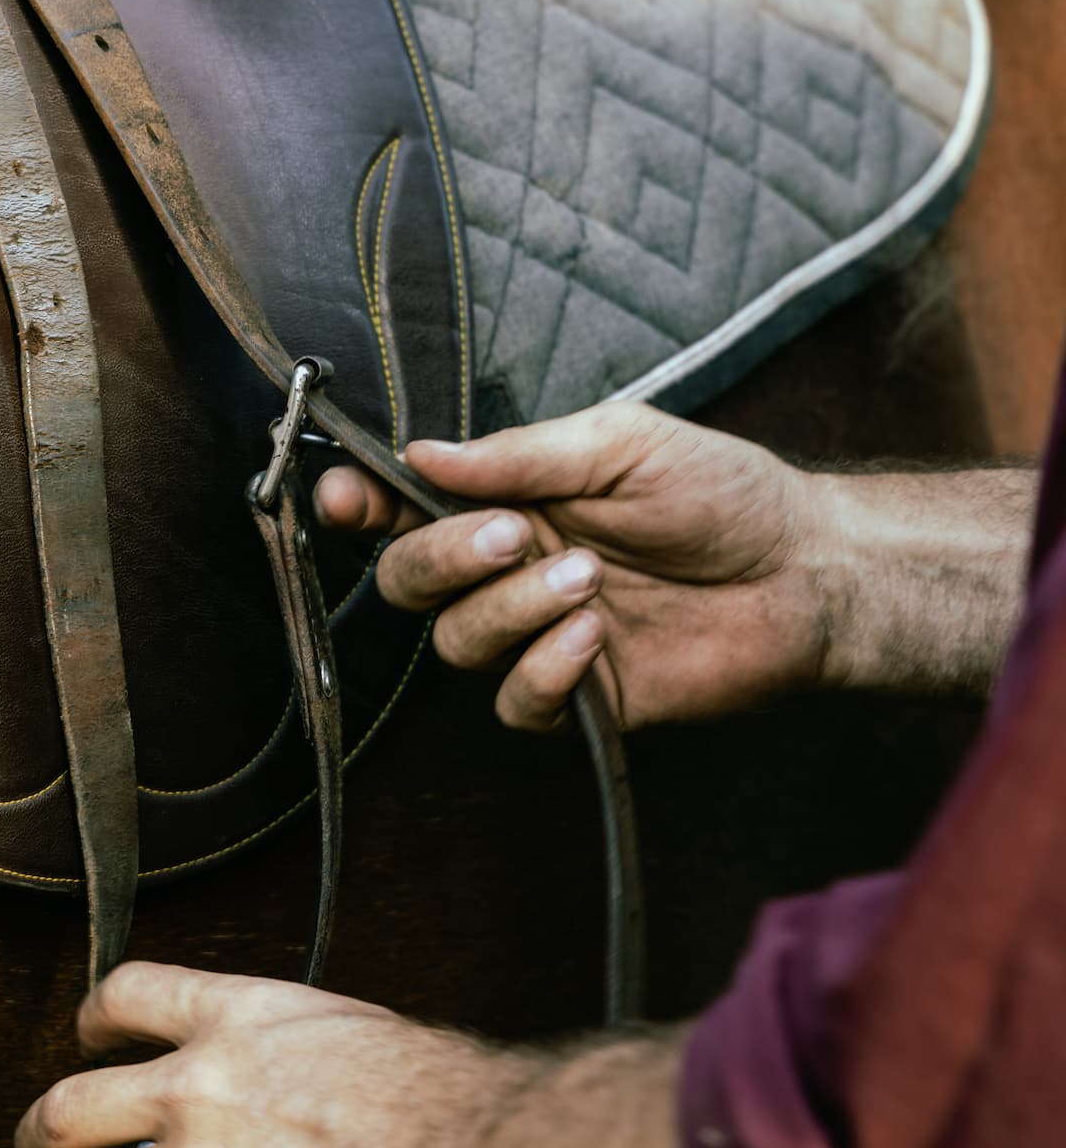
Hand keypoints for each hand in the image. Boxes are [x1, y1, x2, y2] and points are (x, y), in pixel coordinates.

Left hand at [13, 961, 526, 1147]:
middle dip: (37, 1135)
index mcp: (238, 1018)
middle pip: (70, 1103)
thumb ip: (279, 1042)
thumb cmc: (427, 1096)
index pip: (125, 993)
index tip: (87, 1036)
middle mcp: (198, 1089)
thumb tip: (262, 1068)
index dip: (93, 1017)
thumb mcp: (343, 1028)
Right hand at [315, 404, 837, 732]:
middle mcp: (512, 567)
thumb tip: (420, 453)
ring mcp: (542, 633)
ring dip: (512, 610)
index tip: (343, 499)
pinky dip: (544, 670)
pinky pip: (517, 702)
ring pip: (458, 644)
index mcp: (512, 497)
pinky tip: (597, 637)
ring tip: (590, 581)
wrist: (804, 568)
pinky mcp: (583, 696)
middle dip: (442, 559)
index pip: (408, 508)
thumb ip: (520, 455)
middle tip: (513, 535)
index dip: (362, 506)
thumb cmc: (720, 491)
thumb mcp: (621, 444)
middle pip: (409, 582)